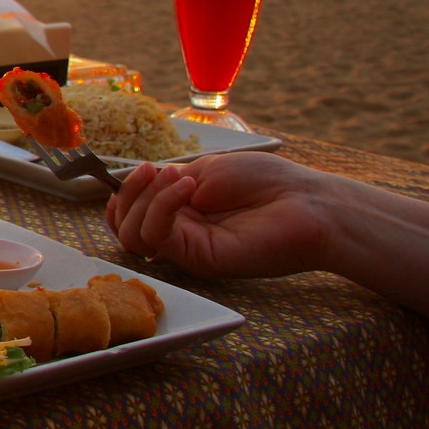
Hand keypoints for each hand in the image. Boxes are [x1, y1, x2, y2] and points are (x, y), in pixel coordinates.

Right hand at [105, 152, 335, 278]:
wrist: (305, 202)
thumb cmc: (265, 181)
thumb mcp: (204, 170)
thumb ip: (167, 183)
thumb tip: (136, 184)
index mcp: (178, 211)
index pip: (129, 213)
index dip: (123, 195)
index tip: (140, 169)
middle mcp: (178, 232)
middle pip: (124, 226)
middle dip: (129, 193)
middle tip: (153, 170)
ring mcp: (186, 248)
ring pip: (133, 236)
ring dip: (145, 199)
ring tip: (179, 179)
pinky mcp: (197, 259)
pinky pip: (158, 237)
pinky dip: (162, 207)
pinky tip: (188, 188)